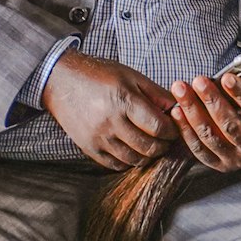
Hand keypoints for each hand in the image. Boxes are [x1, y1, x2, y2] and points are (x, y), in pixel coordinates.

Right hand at [40, 51, 182, 169]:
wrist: (61, 81)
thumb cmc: (100, 75)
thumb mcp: (132, 77)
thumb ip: (157, 94)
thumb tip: (179, 109)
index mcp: (124, 101)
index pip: (158, 127)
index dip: (172, 131)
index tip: (175, 129)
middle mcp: (110, 122)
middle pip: (148, 147)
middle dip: (163, 146)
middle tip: (167, 140)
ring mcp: (98, 138)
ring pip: (133, 159)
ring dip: (147, 156)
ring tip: (152, 145)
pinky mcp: (88, 147)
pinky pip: (115, 164)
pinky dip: (129, 161)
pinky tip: (133, 150)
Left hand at [166, 54, 240, 172]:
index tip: (226, 77)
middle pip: (231, 125)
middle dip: (212, 101)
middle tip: (198, 80)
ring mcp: (236, 159)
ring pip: (211, 136)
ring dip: (193, 111)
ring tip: (181, 89)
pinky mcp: (218, 164)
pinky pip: (198, 149)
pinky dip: (186, 130)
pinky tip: (177, 111)